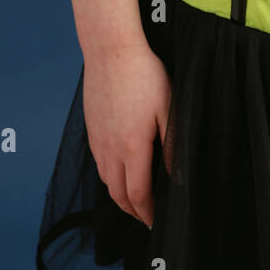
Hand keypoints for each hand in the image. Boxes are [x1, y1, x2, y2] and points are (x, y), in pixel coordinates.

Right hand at [82, 40, 172, 230]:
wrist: (110, 50)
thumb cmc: (143, 74)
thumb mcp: (168, 108)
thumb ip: (173, 144)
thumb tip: (178, 175)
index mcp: (132, 147)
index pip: (138, 193)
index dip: (147, 212)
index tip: (156, 220)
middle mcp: (110, 148)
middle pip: (117, 194)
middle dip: (132, 211)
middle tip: (146, 217)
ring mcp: (97, 139)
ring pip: (105, 180)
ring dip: (118, 195)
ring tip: (134, 199)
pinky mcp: (91, 128)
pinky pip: (98, 163)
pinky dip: (108, 176)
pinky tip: (119, 170)